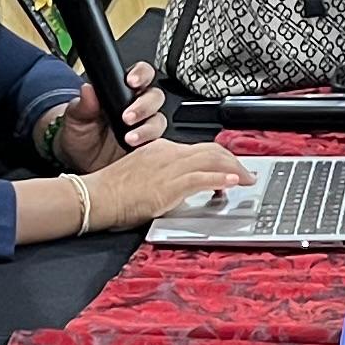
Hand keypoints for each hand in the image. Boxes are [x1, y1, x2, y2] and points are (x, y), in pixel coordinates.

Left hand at [51, 61, 170, 169]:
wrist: (79, 161)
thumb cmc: (80, 133)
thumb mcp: (75, 117)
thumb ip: (82, 104)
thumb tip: (87, 90)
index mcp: (122, 91)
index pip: (141, 73)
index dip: (141, 74)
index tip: (131, 81)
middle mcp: (137, 106)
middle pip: (155, 97)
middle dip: (144, 105)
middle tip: (127, 117)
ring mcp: (144, 126)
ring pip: (158, 121)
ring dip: (146, 129)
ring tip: (129, 138)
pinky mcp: (147, 146)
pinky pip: (158, 144)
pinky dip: (149, 145)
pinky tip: (135, 149)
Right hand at [77, 136, 252, 228]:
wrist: (97, 196)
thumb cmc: (113, 190)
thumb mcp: (142, 174)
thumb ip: (163, 175)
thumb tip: (181, 186)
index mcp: (162, 149)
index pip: (199, 148)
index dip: (220, 158)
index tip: (230, 168)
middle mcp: (169, 153)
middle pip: (211, 150)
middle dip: (233, 161)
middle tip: (246, 174)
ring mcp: (170, 168)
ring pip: (211, 160)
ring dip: (234, 169)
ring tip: (246, 179)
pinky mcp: (169, 185)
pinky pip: (201, 178)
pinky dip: (220, 179)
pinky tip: (232, 183)